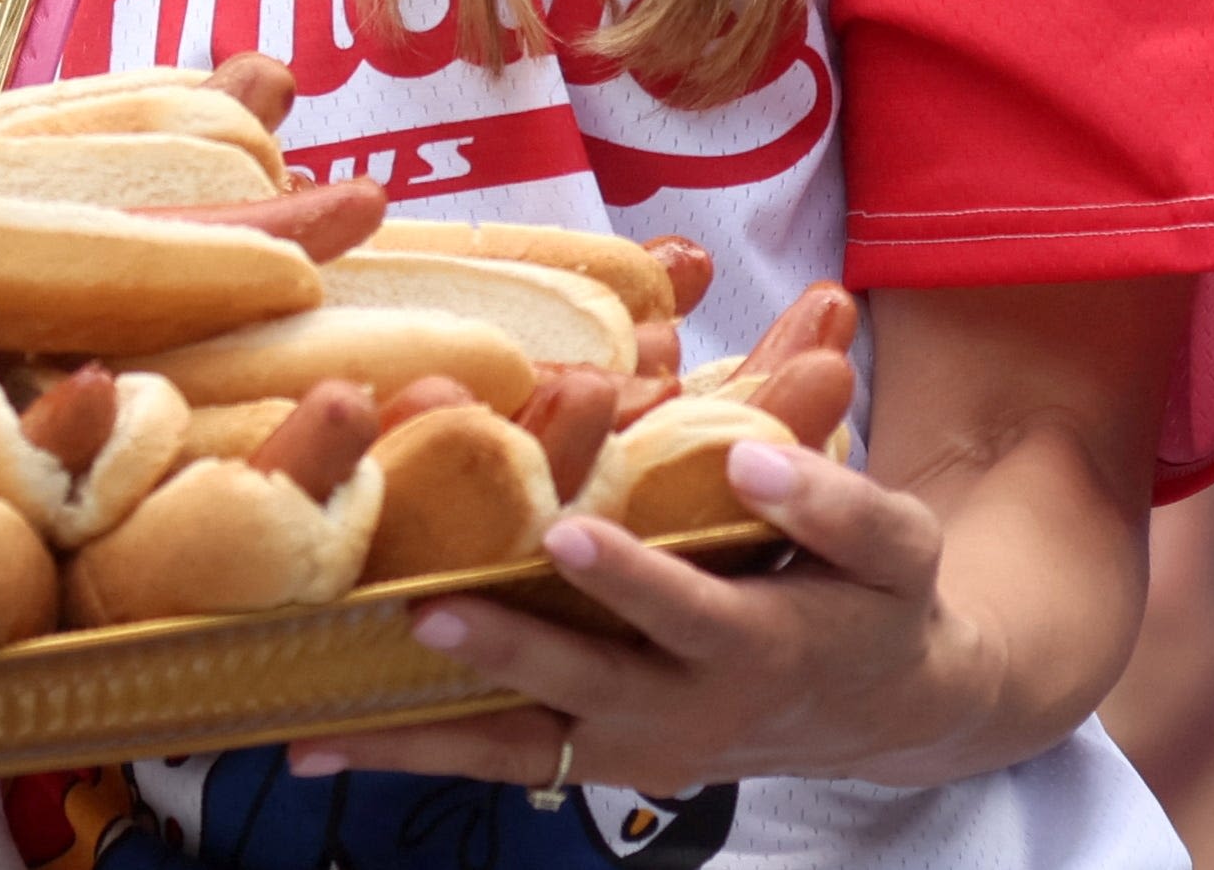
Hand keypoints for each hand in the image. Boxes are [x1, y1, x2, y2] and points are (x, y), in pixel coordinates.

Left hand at [287, 440, 995, 798]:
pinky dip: (407, 755)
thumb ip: (835, 502)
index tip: (568, 530)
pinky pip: (495, 761)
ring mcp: (630, 747)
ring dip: (422, 732)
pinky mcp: (592, 757)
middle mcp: (687, 712)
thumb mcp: (897, 546)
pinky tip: (316, 743)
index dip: (631, 577)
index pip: (688, 611)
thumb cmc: (879, 601)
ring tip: (325, 714)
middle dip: (507, 649)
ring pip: (518, 744)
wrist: (885, 707)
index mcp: (761, 646)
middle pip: (584, 685)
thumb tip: (750, 451)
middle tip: (429, 610)